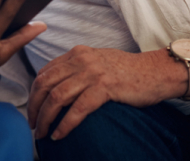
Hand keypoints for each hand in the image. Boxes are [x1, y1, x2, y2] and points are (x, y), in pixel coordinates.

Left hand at [28, 47, 175, 139]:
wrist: (156, 71)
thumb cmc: (128, 71)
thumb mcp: (97, 62)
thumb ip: (77, 69)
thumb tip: (56, 86)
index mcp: (76, 53)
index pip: (44, 73)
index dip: (34, 94)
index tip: (32, 110)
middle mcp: (81, 60)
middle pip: (45, 84)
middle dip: (34, 107)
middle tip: (33, 125)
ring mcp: (92, 73)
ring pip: (57, 97)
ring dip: (46, 118)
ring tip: (42, 133)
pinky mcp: (105, 87)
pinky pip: (77, 109)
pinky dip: (65, 125)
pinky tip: (59, 135)